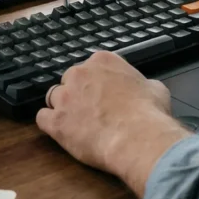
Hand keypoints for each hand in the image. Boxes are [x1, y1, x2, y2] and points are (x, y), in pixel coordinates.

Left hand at [37, 51, 189, 196]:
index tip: (103, 94)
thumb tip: (144, 89)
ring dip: (63, 108)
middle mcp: (80, 73)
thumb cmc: (149, 113)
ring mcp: (65, 97)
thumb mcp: (155, 88)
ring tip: (77, 124)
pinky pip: (43, 118)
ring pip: (54, 97)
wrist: (137, 138)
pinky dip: (51, 125)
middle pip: (70, 80)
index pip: (91, 67)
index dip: (97, 83)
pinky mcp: (56, 121)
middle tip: (92, 111)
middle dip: (78, 94)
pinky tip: (62, 133)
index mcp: (103, 61)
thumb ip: (141, 84)